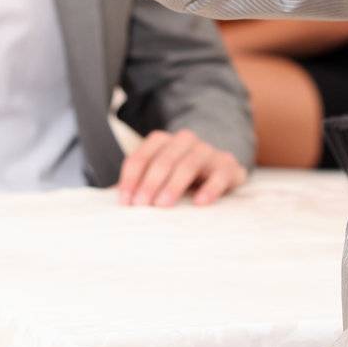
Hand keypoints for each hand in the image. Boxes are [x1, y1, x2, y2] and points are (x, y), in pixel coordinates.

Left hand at [117, 128, 246, 206]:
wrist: (220, 168)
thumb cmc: (180, 176)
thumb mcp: (160, 176)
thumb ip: (140, 183)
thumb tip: (119, 201)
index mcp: (162, 141)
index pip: (141, 157)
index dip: (130, 179)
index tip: (125, 202)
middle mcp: (184, 141)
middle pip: (163, 160)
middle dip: (150, 183)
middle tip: (141, 205)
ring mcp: (208, 151)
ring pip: (188, 164)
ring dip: (173, 185)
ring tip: (163, 205)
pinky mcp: (228, 166)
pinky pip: (219, 175)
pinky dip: (210, 188)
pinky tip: (200, 202)